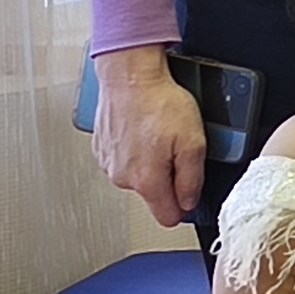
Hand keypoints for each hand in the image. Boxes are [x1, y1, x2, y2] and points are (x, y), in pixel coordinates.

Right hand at [91, 45, 204, 228]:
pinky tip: (143, 129)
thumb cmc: (160, 103)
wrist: (129, 76)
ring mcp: (108, 163)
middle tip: (177, 149)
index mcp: (146, 180)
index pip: (167, 217)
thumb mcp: (193, 142)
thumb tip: (189, 201)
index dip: (184, 205)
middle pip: (154, 194)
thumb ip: (192, 179)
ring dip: (151, 161)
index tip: (190, 190)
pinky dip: (136, 149)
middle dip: (169, 178)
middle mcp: (122, 177)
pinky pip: (125, 159)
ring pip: (139, 176)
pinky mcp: (101, 149)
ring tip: (158, 134)